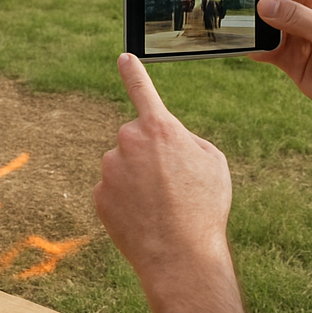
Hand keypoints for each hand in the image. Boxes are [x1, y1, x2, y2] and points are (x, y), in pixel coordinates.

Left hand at [94, 53, 232, 294]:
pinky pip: (113, 190)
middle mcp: (128, 141)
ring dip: (138, 178)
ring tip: (161, 205)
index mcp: (159, 127)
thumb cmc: (204, 207)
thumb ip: (187, 141)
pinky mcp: (98, 194)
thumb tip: (169, 141)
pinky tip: (144, 218)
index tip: (123, 57)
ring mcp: (109, 168)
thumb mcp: (213, 162)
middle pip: (136, 138)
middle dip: (149, 154)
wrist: (180, 255)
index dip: (133, 72)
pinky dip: (126, 200)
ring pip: (123, 165)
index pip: (142, 90)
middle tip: (173, 183)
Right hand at [235, 0, 311, 143]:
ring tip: (231, 18)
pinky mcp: (288, 55)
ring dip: (249, 18)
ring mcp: (296, 30)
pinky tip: (243, 47)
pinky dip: (252, 45)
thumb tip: (261, 4)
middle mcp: (306, 6)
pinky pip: (263, 45)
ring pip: (264, 17)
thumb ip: (296, 17)